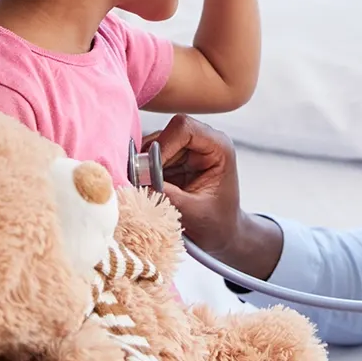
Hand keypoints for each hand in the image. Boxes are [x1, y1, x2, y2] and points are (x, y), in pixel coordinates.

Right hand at [144, 115, 244, 253]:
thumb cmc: (218, 222)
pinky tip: (148, 188)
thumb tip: (139, 182)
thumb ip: (168, 196)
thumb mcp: (193, 212)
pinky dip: (144, 173)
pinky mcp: (174, 160)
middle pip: (165, 134)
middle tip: (143, 183)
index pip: (185, 127)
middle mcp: (203, 142)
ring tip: (147, 189)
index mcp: (218, 147)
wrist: (222, 233)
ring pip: (153, 146)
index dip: (163, 144)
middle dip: (149, 159)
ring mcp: (187, 150)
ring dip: (145, 167)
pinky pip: (149, 159)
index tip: (151, 170)